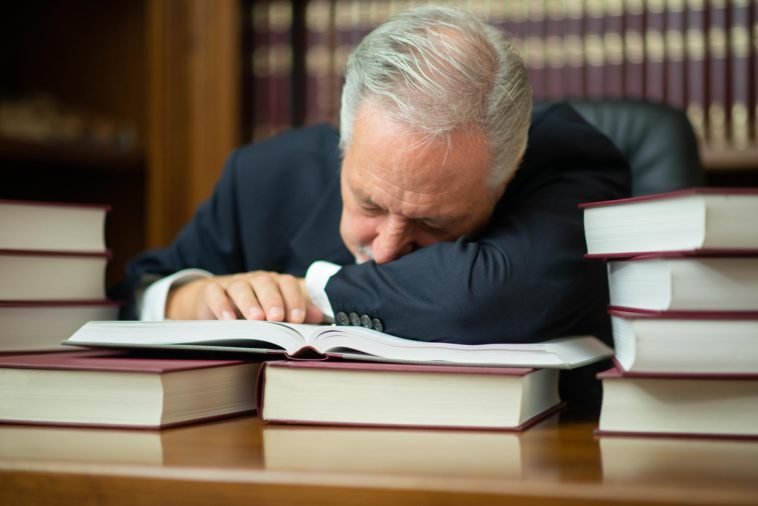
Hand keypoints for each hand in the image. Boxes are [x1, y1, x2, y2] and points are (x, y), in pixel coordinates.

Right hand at [166, 271, 323, 322]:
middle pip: (265, 283)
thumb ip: (297, 312)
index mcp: (274, 283)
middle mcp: (255, 280)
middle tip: (277, 317)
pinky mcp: (212, 291)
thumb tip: (320, 317)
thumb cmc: (253, 308)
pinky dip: (221, 305)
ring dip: (249, 302)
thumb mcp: (275, 311)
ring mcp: (233, 284)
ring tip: (256, 319)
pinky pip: (215, 293)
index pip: (287, 284)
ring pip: (241, 287)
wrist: (216, 301)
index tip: (298, 319)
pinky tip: (228, 320)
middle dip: (273, 300)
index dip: (294, 300)